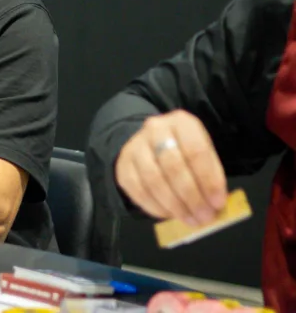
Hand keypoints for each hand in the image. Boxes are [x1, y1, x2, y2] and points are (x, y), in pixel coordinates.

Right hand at [115, 110, 228, 225]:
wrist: (151, 143)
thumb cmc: (185, 151)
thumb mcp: (204, 153)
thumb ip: (211, 175)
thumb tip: (216, 204)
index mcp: (181, 123)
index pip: (196, 152)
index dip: (208, 180)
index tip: (218, 203)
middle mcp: (155, 130)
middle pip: (173, 167)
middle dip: (191, 196)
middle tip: (204, 217)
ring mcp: (135, 147)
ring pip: (154, 180)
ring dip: (175, 205)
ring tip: (190, 219)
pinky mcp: (123, 166)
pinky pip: (138, 191)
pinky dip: (156, 207)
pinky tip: (170, 214)